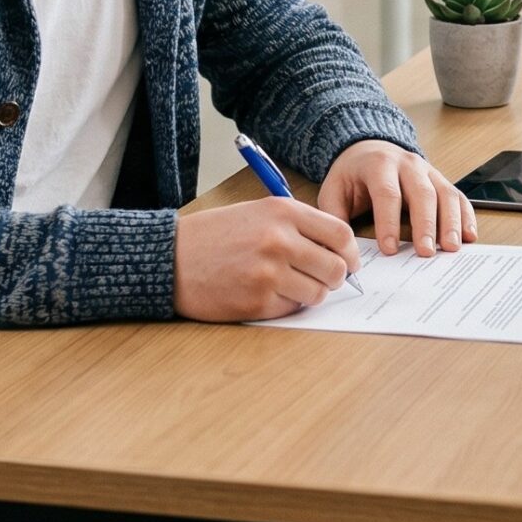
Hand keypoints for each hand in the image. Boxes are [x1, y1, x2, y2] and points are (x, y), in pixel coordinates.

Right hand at [173, 198, 361, 320]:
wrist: (170, 257)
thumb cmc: (215, 235)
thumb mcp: (258, 212)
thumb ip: (299, 227)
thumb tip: (339, 252)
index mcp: (283, 212)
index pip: (341, 234)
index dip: (351, 253)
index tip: (348, 262)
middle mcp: (280, 240)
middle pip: (336, 268)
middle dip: (334, 277)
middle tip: (321, 279)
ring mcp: (268, 273)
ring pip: (318, 293)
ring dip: (310, 293)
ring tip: (289, 286)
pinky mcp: (257, 302)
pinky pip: (292, 308)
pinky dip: (286, 304)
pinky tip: (266, 293)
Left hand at [317, 139, 476, 256]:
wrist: (369, 150)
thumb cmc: (352, 176)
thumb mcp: (334, 191)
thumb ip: (335, 218)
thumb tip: (340, 250)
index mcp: (379, 164)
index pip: (387, 193)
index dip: (389, 222)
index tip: (390, 249)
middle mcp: (408, 164)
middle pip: (422, 193)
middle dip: (425, 224)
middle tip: (426, 252)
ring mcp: (428, 171)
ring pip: (445, 194)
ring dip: (451, 222)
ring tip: (451, 247)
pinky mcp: (441, 180)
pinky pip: (458, 196)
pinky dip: (466, 216)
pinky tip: (469, 235)